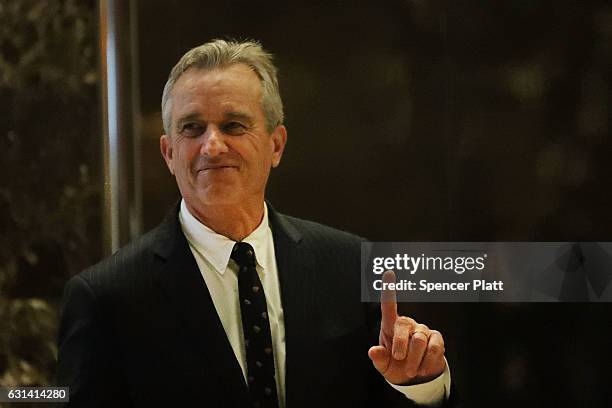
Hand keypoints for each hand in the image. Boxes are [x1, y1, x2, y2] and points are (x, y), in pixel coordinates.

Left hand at [368, 270, 445, 384]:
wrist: (415, 379)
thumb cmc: (395, 366)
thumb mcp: (383, 365)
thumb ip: (378, 358)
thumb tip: (373, 351)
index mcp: (391, 326)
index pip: (389, 306)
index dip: (389, 289)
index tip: (388, 272)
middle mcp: (407, 324)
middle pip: (403, 328)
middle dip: (400, 347)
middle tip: (398, 360)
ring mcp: (422, 330)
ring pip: (419, 341)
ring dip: (413, 360)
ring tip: (410, 369)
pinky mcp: (436, 339)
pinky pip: (434, 348)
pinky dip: (426, 362)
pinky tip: (422, 368)